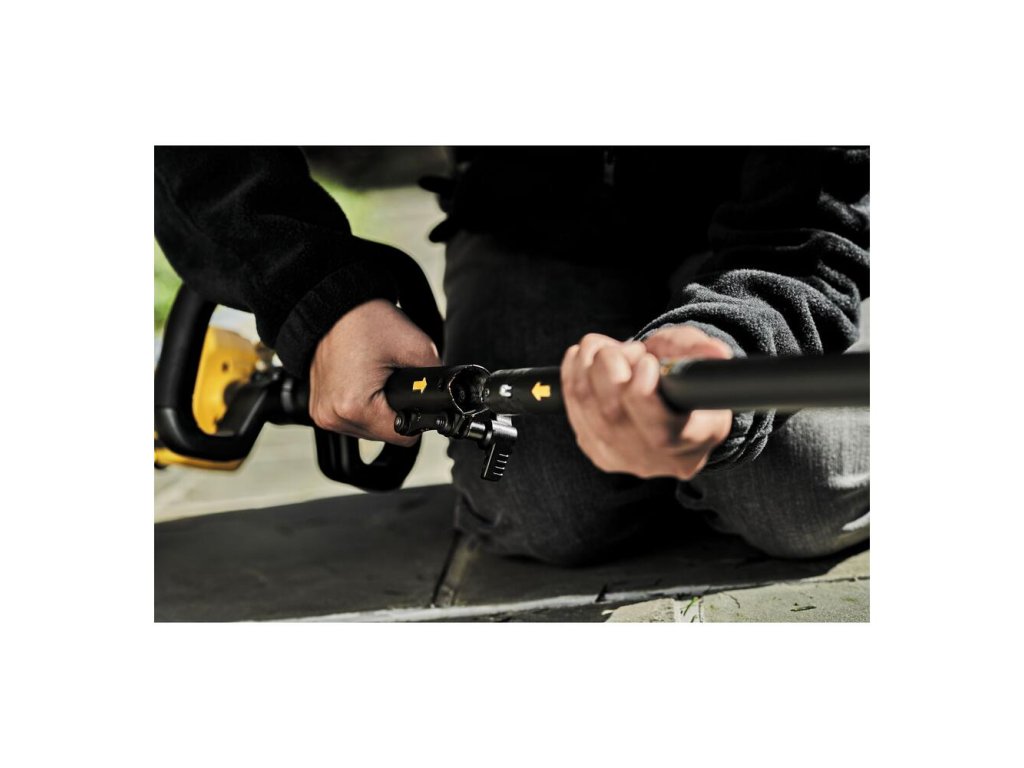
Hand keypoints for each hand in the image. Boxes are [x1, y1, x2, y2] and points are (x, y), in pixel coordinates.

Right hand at [309, 299, 440, 445]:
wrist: (335, 306)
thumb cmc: (365, 320)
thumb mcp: (416, 347)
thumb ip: (437, 378)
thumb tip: (448, 397)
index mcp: (354, 407)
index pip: (403, 436)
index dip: (417, 416)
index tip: (415, 396)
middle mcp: (334, 416)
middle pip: (385, 434)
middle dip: (396, 409)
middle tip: (394, 379)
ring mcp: (323, 414)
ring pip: (369, 429)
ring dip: (379, 409)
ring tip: (376, 377)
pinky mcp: (319, 408)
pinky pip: (352, 419)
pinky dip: (363, 405)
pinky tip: (364, 382)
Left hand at [560, 325, 733, 479]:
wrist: (666, 402)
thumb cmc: (686, 379)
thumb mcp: (702, 363)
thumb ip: (705, 353)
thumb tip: (717, 354)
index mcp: (693, 441)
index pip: (660, 432)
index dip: (643, 394)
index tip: (647, 362)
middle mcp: (654, 459)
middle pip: (613, 416)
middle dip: (613, 366)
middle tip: (633, 349)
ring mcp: (619, 459)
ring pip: (586, 406)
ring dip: (589, 364)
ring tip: (612, 349)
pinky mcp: (593, 448)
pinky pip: (572, 406)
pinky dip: (573, 372)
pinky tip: (588, 358)